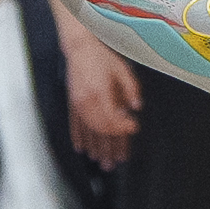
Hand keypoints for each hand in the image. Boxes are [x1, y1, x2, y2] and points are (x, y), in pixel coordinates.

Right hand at [63, 29, 141, 165]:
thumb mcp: (122, 68)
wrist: (79, 47)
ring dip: (95, 148)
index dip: (124, 127)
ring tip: (102, 161)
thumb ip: (131, 87)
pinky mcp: (72, 103)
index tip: (133, 127)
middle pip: (100, 130)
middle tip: (117, 159)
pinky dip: (78, 138)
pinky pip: (74, 125)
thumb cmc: (101, 56)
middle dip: (110, 146)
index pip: (113, 119)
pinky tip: (82, 148)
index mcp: (101, 93)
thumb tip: (137, 105)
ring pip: (88, 132)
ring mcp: (78, 104)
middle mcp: (88, 102)